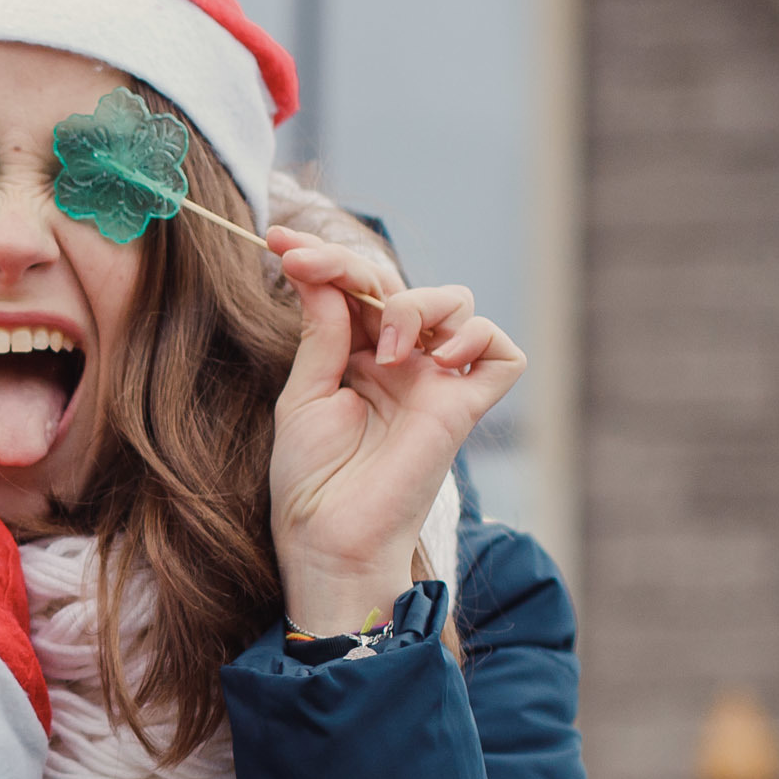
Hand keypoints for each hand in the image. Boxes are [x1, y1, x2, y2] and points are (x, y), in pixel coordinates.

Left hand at [266, 226, 524, 636]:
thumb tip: (320, 271)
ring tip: (387, 351)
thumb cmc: (308, 480)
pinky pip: (502, 354)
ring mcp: (435, 384)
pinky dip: (480, 340)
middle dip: (358, 267)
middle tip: (313, 271)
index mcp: (356, 357)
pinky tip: (440, 360)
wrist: (327, 539)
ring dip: (419, 306)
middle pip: (404, 284)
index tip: (277, 239)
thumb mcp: (303, 395)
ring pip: (458, 304)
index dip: (323, 257)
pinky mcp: (463, 410)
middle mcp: (400, 363)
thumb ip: (322, 332)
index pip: (354, 288)